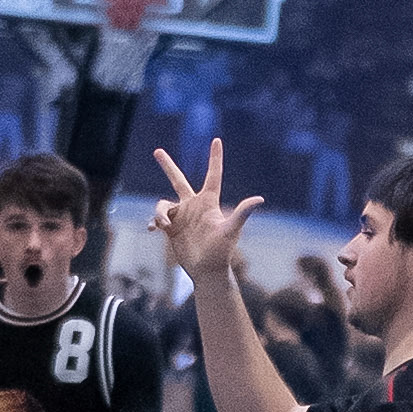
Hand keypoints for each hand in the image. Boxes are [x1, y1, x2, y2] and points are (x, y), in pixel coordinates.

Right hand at [151, 139, 262, 281]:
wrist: (207, 271)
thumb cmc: (221, 251)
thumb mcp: (231, 230)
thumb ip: (242, 212)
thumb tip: (260, 199)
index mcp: (209, 202)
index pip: (213, 175)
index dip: (215, 158)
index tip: (216, 140)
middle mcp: (194, 206)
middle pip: (177, 180)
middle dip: (167, 165)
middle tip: (157, 151)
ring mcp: (182, 217)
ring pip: (163, 204)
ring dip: (160, 213)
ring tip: (164, 226)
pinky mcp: (172, 229)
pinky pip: (157, 220)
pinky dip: (154, 222)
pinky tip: (153, 230)